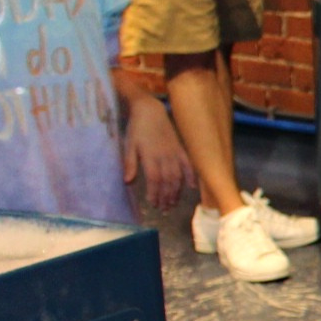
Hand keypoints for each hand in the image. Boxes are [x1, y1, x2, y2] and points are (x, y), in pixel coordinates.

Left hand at [120, 94, 192, 210]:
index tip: (153, 204)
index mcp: (150, 156)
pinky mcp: (180, 149)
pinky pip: (188, 165)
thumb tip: (128, 182)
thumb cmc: (137, 129)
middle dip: (166, 197)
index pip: (155, 180)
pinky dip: (191, 176)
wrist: (150, 110)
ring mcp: (174, 153)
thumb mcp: (129, 145)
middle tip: (164, 209)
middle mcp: (165, 156)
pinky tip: (192, 187)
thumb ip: (130, 164)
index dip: (155, 194)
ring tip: (173, 203)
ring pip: (178, 176)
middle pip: (168, 182)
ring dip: (176, 191)